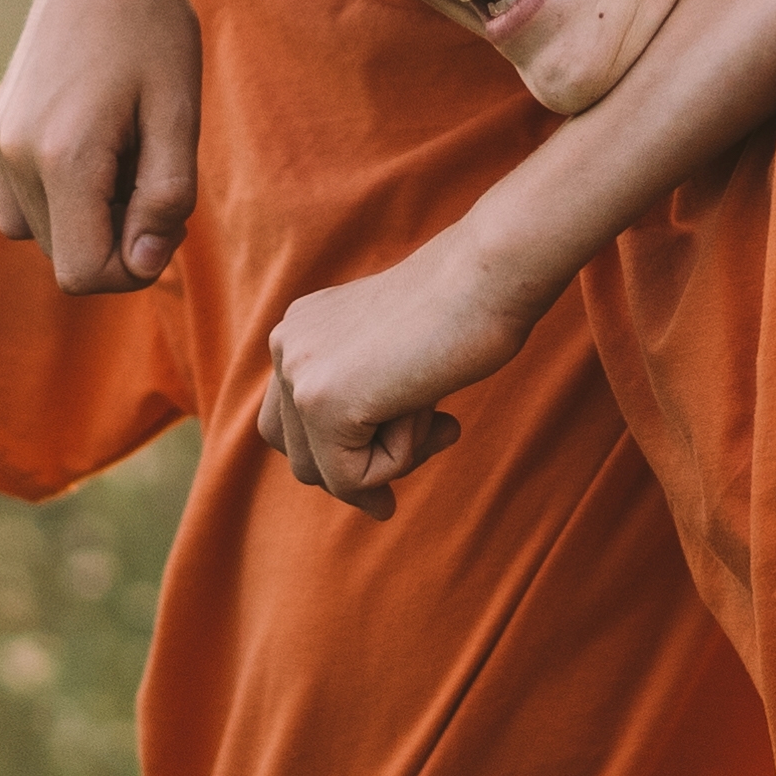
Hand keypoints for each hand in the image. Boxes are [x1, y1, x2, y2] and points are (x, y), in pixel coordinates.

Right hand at [0, 0, 214, 293]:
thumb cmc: (157, 34)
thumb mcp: (179, 115)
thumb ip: (165, 196)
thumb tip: (141, 263)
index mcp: (64, 157)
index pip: (86, 274)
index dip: (136, 265)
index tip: (170, 216)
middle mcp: (16, 156)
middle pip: (66, 258)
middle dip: (117, 237)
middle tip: (154, 170)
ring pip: (43, 235)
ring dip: (90, 218)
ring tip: (124, 153)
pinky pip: (20, 207)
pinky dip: (61, 200)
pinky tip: (95, 149)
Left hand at [251, 243, 531, 515]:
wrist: (489, 276)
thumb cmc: (465, 313)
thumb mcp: (397, 360)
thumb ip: (369, 403)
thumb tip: (367, 499)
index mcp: (300, 328)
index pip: (291, 424)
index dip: (337, 456)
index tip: (393, 466)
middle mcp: (286, 345)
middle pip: (300, 457)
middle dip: (364, 469)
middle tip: (435, 439)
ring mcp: (298, 373)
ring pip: (325, 474)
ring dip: (389, 463)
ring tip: (437, 420)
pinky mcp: (322, 402)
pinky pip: (352, 478)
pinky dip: (401, 461)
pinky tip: (430, 411)